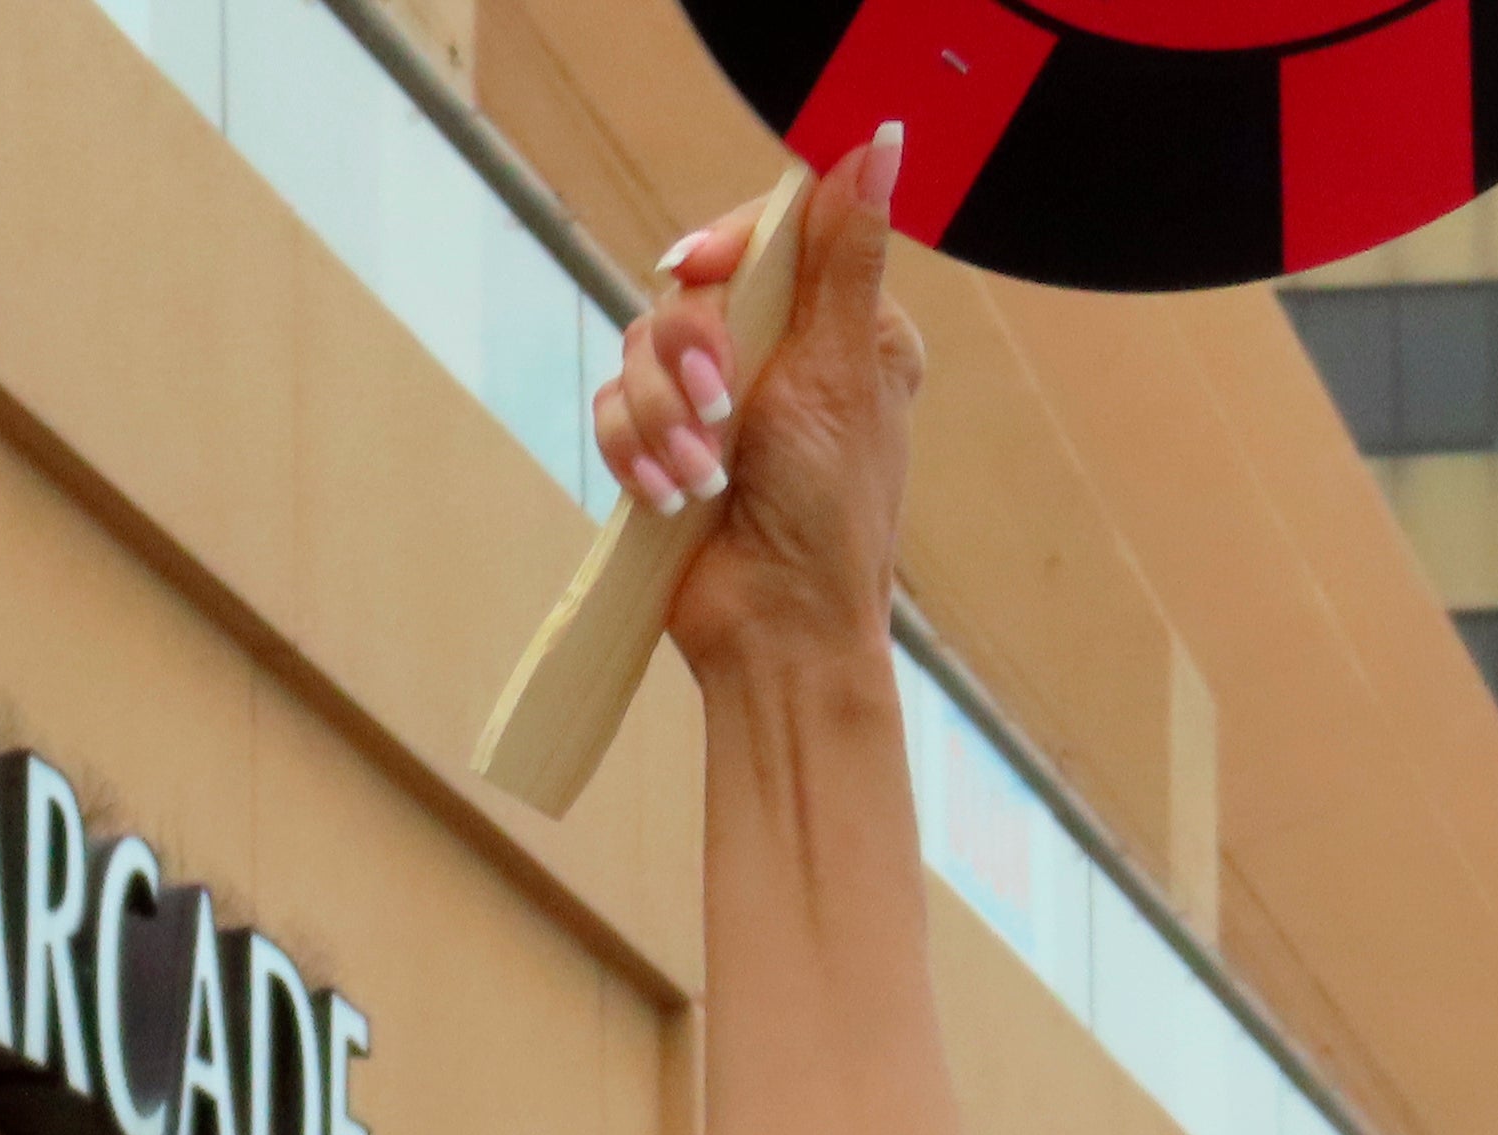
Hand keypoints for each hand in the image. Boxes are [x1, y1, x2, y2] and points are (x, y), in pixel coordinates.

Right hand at [595, 138, 924, 685]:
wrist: (779, 630)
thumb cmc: (834, 514)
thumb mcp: (845, 369)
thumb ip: (848, 256)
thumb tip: (885, 141)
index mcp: (837, 326)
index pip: (765, 235)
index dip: (725, 247)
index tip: (706, 268)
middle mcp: (774, 354)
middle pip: (690, 290)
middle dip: (692, 355)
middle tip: (722, 414)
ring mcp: (712, 402)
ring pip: (639, 348)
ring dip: (663, 419)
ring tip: (703, 482)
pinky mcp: (660, 446)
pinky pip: (612, 409)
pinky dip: (634, 452)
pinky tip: (669, 499)